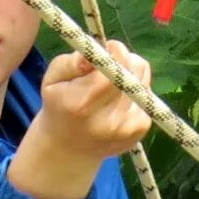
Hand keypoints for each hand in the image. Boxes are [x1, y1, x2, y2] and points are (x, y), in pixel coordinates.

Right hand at [12, 42, 155, 198]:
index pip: (113, 66)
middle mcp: (107, 119)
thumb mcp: (52, 80)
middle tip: (109, 65)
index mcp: (81, 104)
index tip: (106, 50)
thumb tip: (96, 53)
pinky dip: (135, 91)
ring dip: (130, 74)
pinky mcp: (140, 130)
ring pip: (142, 80)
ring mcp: (127, 127)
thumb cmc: (58, 106)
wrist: (69, 148)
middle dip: (123, 59)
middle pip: (132, 69)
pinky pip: (146, 95)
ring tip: (112, 84)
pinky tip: (119, 100)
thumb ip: (70, 63)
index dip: (114, 51)